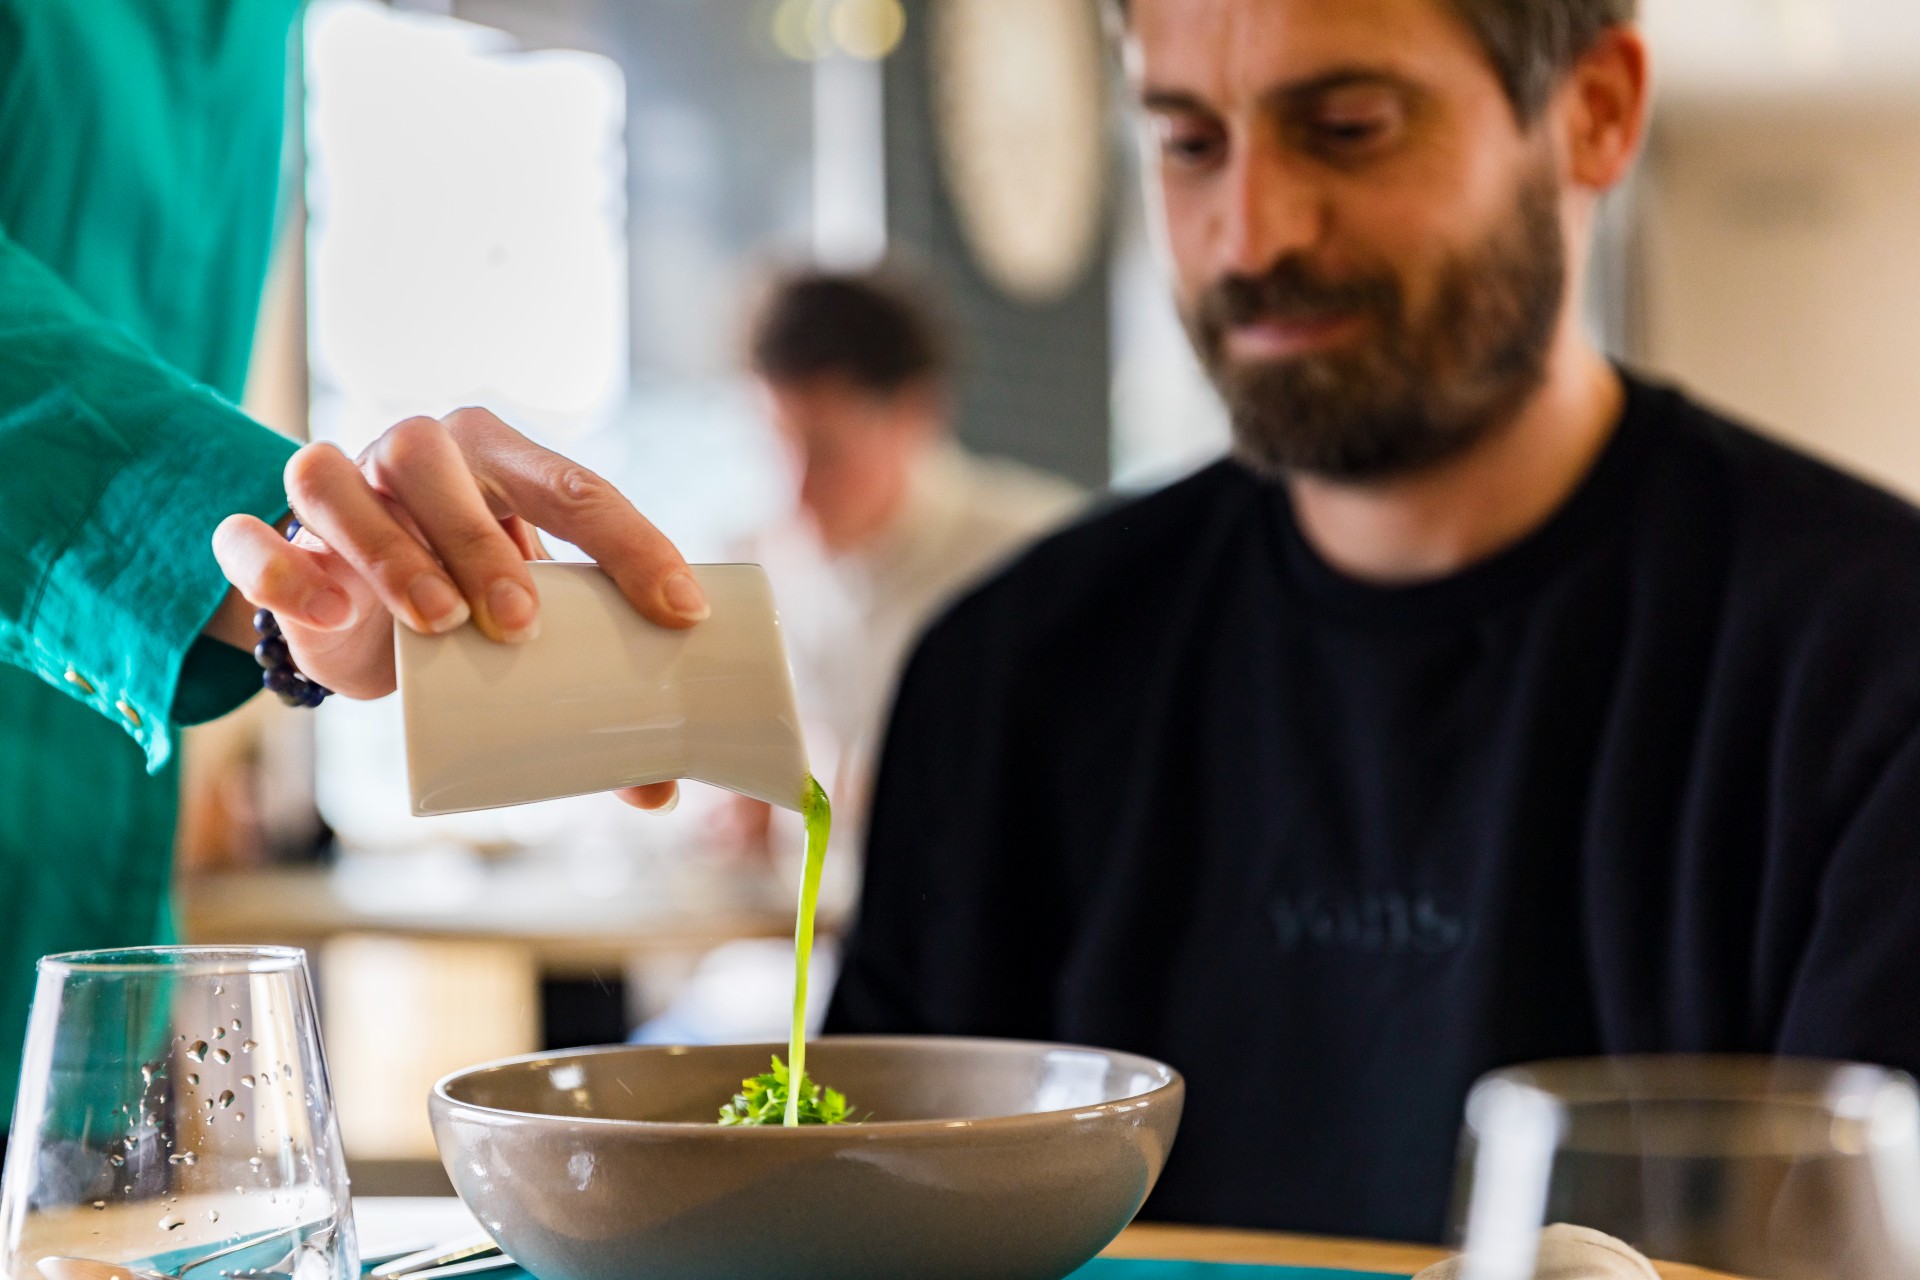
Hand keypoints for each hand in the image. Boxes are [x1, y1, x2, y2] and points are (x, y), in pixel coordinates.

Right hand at [211, 407, 703, 809]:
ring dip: (389, 548)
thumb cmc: (470, 602)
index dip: (632, 545)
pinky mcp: (273, 543)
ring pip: (333, 479)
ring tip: (440, 623)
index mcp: (500, 458)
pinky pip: (248, 539)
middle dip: (481, 539)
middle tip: (521, 624)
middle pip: (435, 460)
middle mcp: (414, 456)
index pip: (575, 485)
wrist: (358, 611)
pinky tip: (330, 612)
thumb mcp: (533, 633)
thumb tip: (661, 793)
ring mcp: (335, 490)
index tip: (679, 613)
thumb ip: (593, 697)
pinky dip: (281, 572)